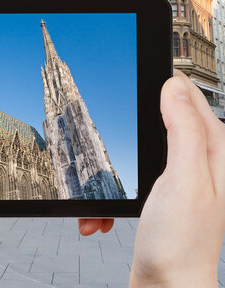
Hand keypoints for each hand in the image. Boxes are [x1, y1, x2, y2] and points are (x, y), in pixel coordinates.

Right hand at [79, 71, 224, 287]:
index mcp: (213, 151)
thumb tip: (173, 86)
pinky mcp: (161, 196)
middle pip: (161, 119)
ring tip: (105, 187)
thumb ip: (184, 130)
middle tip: (110, 132)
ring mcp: (180, 179)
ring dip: (116, 165)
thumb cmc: (180, 245)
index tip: (135, 72)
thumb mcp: (184, 179)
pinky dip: (113, 192)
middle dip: (130, 127)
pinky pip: (129, 176)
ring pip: (139, 147)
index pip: (190, 96)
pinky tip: (104, 212)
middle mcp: (200, 162)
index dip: (163, 83)